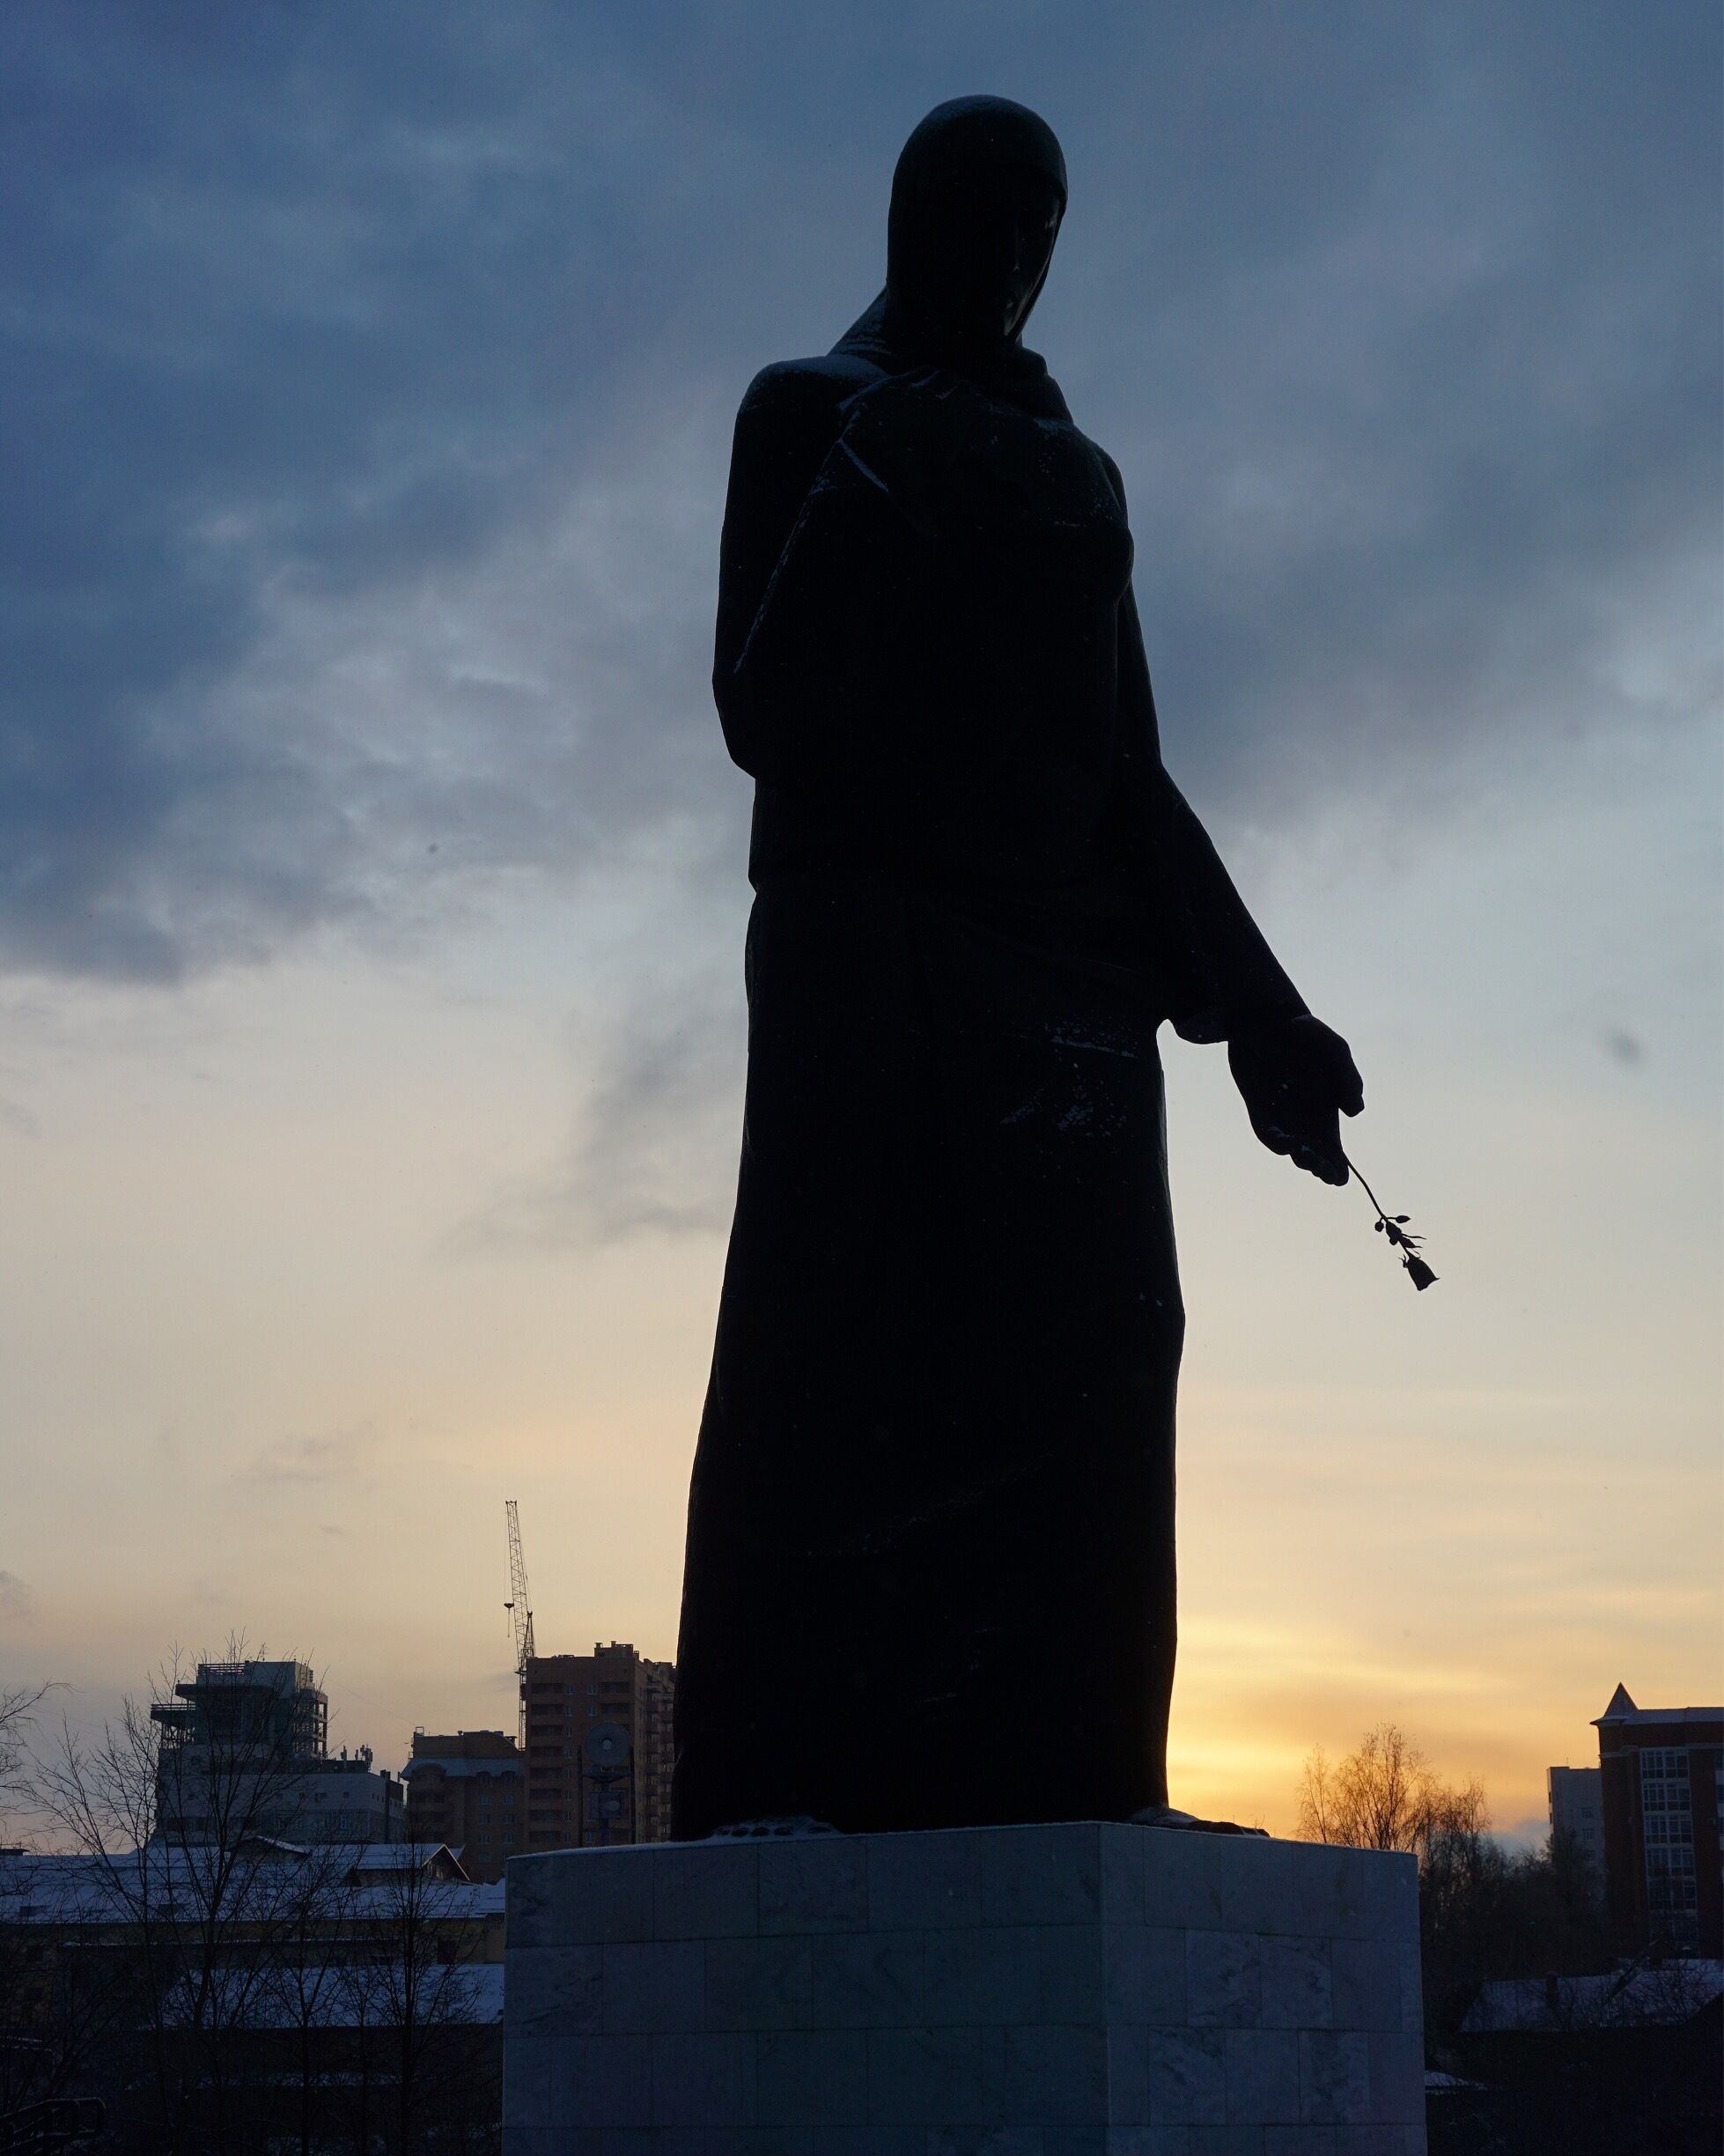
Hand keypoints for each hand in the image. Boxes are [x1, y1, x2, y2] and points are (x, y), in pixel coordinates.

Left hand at [1227, 1013, 1362, 1187]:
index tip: (1337, 1176)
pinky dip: (1276, 1140)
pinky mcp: (1259, 1108)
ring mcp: (1282, 1116)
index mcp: (1329, 1113)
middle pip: (1314, 1157)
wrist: (1268, 1018)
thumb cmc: (1306, 1035)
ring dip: (1298, 1156)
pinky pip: (1267, 1132)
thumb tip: (1354, 1112)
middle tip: (1318, 1165)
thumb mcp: (1334, 1051)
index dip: (1336, 1170)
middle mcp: (1306, 1120)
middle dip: (1317, 1166)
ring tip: (1302, 1152)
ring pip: (1291, 1149)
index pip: (1335, 1153)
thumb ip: (1347, 1078)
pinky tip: (1286, 1140)